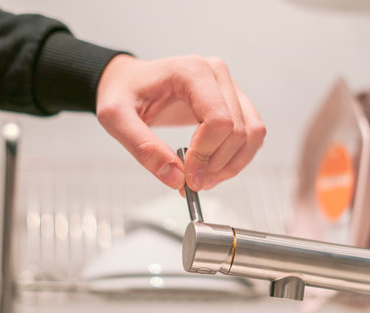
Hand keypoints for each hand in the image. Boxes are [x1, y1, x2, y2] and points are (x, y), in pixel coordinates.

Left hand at [96, 54, 265, 190]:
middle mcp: (216, 74)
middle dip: (217, 165)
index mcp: (191, 71)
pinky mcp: (232, 101)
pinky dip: (237, 157)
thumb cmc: (121, 94)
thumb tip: (175, 178)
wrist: (126, 83)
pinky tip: (212, 168)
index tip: (186, 176)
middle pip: (238, 130)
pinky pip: (251, 133)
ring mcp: (227, 86)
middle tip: (191, 183)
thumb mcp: (116, 119)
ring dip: (232, 164)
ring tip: (204, 179)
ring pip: (253, 133)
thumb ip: (143, 148)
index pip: (218, 120)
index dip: (206, 155)